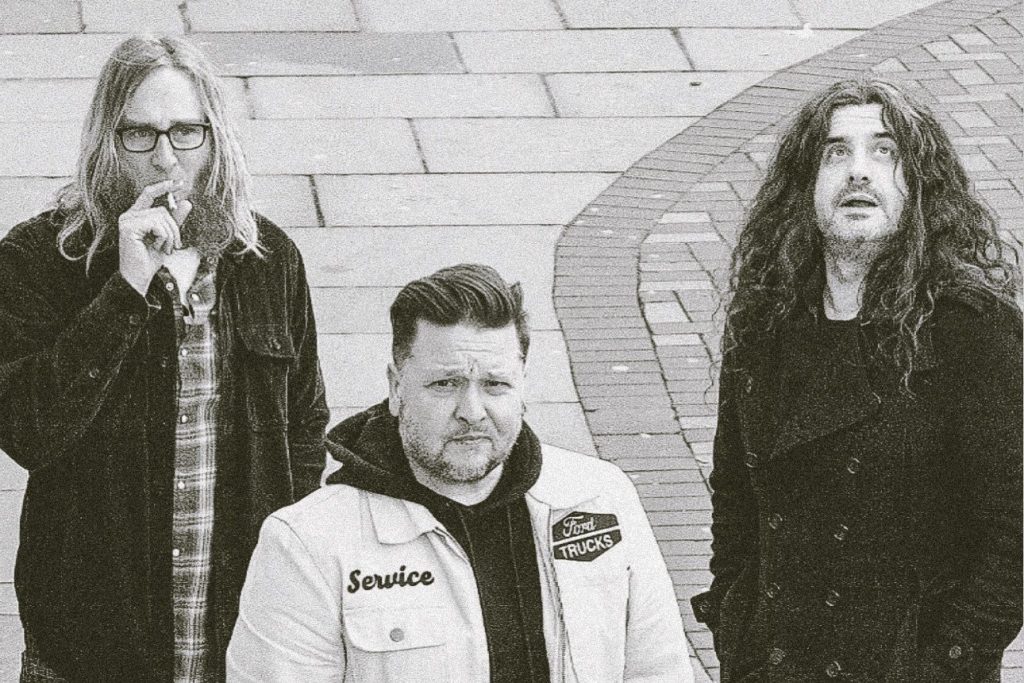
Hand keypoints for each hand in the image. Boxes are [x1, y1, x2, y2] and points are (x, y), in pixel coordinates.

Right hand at [118, 180, 193, 295]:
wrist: (139, 278)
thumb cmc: (150, 259)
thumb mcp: (168, 237)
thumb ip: (175, 220)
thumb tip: (186, 202)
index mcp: (136, 215)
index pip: (149, 193)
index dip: (163, 186)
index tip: (179, 183)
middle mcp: (129, 215)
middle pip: (162, 209)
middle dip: (174, 228)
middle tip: (173, 245)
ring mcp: (127, 220)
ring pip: (161, 216)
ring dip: (170, 235)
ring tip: (165, 248)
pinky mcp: (128, 227)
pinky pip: (156, 224)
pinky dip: (164, 236)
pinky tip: (158, 247)